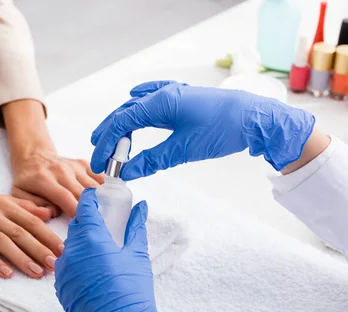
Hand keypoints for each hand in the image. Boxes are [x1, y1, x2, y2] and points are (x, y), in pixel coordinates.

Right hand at [0, 169, 61, 278]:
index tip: (64, 250)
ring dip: (21, 258)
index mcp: (4, 204)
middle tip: (56, 264)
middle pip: (20, 232)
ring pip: (3, 242)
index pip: (31, 221)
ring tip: (36, 273)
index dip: (48, 236)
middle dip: (40, 249)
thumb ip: (24, 207)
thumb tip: (49, 214)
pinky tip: (6, 274)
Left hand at [1, 99, 103, 217]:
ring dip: (98, 202)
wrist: (33, 156)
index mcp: (44, 179)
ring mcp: (74, 166)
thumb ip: (30, 208)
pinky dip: (102, 191)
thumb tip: (48, 214)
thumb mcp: (18, 195)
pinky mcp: (83, 164)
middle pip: (83, 193)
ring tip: (97, 215)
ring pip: (93, 187)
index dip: (76, 212)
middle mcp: (61, 170)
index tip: (83, 226)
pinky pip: (99, 178)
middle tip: (93, 225)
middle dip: (90, 210)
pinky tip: (99, 201)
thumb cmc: (26, 181)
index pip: (65, 197)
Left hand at [54, 189, 167, 311]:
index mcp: (91, 239)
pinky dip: (77, 262)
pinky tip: (93, 271)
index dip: (90, 199)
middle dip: (89, 222)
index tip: (98, 197)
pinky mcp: (60, 286)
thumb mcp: (137, 256)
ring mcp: (63, 269)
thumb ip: (136, 227)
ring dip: (83, 244)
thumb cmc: (132, 292)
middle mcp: (72, 251)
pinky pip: (66, 265)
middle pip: (76, 226)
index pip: (84, 207)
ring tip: (101, 251)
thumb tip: (141, 207)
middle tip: (105, 224)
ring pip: (70, 246)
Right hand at [90, 80, 315, 179]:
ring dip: (122, 122)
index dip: (107, 143)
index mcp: (160, 103)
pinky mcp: (183, 98)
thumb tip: (127, 173)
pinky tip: (135, 96)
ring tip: (110, 136)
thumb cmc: (223, 129)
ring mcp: (173, 94)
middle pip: (125, 113)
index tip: (101, 163)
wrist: (255, 117)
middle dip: (109, 135)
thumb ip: (152, 160)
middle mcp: (163, 94)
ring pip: (137, 107)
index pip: (122, 123)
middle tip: (100, 155)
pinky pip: (154, 95)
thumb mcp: (184, 149)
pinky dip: (141, 101)